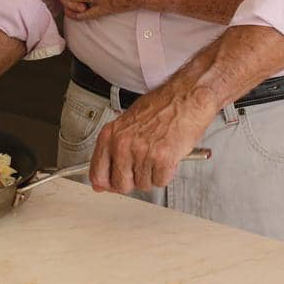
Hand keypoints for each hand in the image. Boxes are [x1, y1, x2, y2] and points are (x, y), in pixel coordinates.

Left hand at [88, 71, 218, 191]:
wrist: (186, 97)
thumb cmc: (161, 106)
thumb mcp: (128, 123)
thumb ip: (113, 149)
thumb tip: (102, 179)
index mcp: (111, 134)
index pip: (97, 172)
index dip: (104, 183)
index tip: (108, 185)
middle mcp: (123, 144)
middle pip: (120, 184)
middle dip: (133, 181)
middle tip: (142, 167)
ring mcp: (142, 153)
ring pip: (143, 184)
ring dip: (152, 174)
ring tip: (158, 154)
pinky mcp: (162, 160)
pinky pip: (160, 181)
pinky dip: (166, 173)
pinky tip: (168, 156)